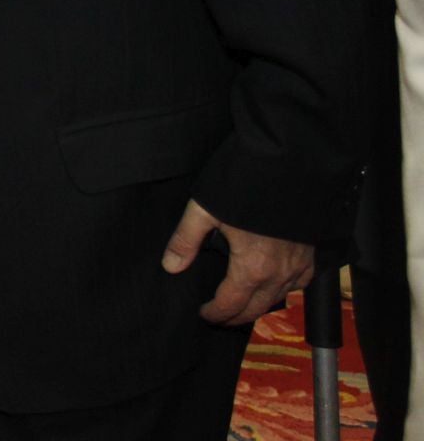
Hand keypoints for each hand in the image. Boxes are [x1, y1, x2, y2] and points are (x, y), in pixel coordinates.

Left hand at [161, 198, 314, 325]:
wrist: (292, 165)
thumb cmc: (247, 184)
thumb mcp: (204, 210)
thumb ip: (186, 240)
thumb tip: (171, 267)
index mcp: (252, 268)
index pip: (231, 305)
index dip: (216, 314)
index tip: (205, 315)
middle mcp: (279, 273)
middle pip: (256, 308)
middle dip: (236, 317)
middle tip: (219, 318)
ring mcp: (299, 264)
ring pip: (279, 298)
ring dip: (259, 305)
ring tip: (242, 304)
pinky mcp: (312, 253)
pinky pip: (299, 283)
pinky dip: (284, 289)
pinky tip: (274, 284)